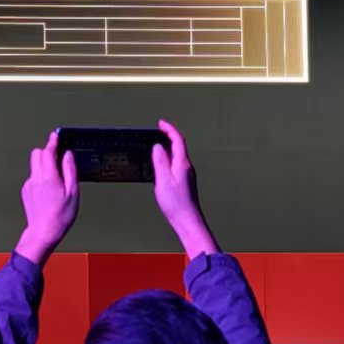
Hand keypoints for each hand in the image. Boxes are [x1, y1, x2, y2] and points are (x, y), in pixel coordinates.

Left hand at [14, 132, 79, 265]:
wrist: (43, 232)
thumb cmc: (60, 216)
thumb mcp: (73, 192)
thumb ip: (70, 171)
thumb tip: (67, 155)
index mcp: (48, 176)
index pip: (47, 151)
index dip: (52, 141)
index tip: (55, 136)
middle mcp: (35, 178)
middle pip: (36, 154)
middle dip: (46, 152)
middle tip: (57, 156)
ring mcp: (28, 184)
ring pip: (34, 166)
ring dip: (44, 165)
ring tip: (56, 178)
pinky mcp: (25, 191)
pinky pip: (33, 177)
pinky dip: (40, 177)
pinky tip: (49, 190)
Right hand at [152, 120, 217, 257]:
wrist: (187, 220)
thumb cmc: (177, 204)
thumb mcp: (163, 180)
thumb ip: (160, 161)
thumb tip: (157, 147)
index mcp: (182, 164)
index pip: (178, 140)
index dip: (169, 129)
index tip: (160, 123)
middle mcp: (186, 167)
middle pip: (179, 146)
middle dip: (168, 136)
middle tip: (157, 131)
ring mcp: (186, 175)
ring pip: (177, 155)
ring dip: (168, 147)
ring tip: (157, 145)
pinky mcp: (184, 182)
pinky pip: (176, 164)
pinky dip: (168, 158)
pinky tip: (161, 165)